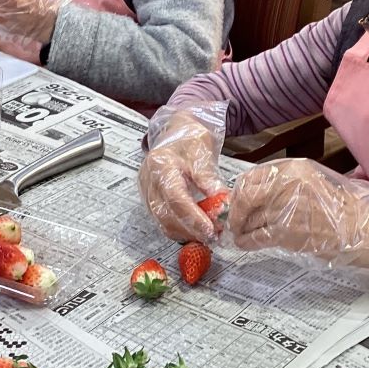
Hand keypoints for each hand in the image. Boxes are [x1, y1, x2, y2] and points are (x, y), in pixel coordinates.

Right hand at [139, 104, 228, 242]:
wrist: (177, 132)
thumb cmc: (189, 139)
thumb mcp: (202, 153)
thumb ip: (209, 179)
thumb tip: (221, 203)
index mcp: (160, 164)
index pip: (175, 197)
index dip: (193, 217)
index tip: (210, 229)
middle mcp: (149, 180)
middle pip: (165, 214)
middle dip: (190, 230)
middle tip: (214, 235)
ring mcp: (147, 191)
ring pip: (163, 222)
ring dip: (186, 232)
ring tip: (208, 234)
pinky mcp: (151, 200)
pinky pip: (163, 221)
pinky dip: (180, 228)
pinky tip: (196, 229)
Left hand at [226, 159, 368, 284]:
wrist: (362, 228)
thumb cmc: (341, 207)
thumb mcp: (313, 180)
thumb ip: (285, 183)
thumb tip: (256, 194)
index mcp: (292, 168)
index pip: (251, 177)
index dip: (241, 191)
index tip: (238, 202)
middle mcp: (286, 184)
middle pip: (245, 196)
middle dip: (236, 211)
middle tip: (233, 222)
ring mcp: (285, 208)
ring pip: (249, 219)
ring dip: (241, 229)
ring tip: (239, 235)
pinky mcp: (286, 233)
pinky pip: (256, 237)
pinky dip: (247, 242)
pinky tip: (245, 245)